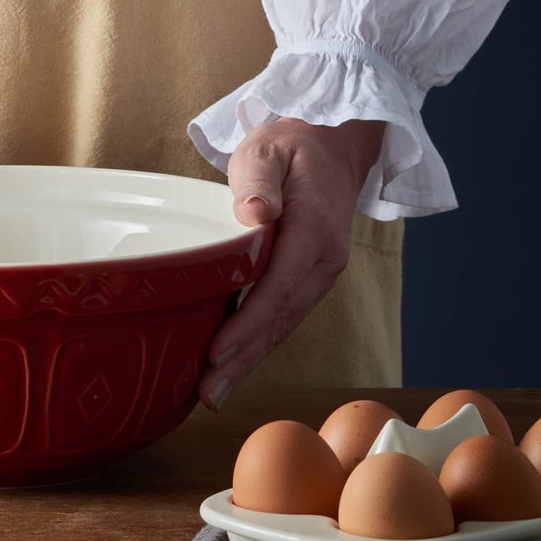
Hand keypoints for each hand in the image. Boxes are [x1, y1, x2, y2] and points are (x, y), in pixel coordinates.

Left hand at [198, 116, 386, 410]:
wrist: (333, 148)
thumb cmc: (291, 147)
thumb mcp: (269, 148)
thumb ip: (259, 180)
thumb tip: (255, 216)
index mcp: (315, 228)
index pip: (281, 284)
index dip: (249, 322)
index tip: (218, 350)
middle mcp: (324, 259)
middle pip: (281, 317)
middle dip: (245, 358)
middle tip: (208, 392)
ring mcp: (320, 274)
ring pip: (284, 325)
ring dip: (250, 360)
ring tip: (213, 392)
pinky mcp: (308, 280)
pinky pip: (283, 317)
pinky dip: (258, 344)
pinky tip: (232, 366)